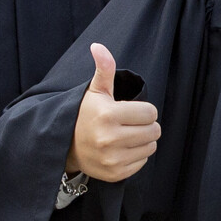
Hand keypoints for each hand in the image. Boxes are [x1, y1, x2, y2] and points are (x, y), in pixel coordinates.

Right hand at [65, 44, 159, 182]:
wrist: (65, 146)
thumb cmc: (85, 114)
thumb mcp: (94, 91)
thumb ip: (104, 68)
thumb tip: (98, 46)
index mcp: (108, 115)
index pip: (150, 113)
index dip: (143, 110)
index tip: (129, 111)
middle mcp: (110, 139)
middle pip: (154, 131)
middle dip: (145, 125)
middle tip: (129, 123)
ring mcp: (113, 159)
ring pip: (151, 147)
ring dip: (143, 141)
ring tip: (125, 136)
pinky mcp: (115, 174)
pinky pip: (142, 163)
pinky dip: (136, 156)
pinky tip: (121, 149)